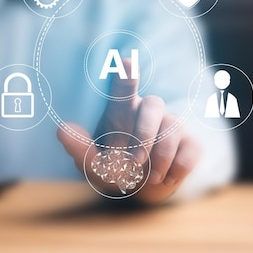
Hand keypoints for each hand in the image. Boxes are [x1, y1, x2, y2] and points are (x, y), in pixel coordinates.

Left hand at [57, 59, 201, 202]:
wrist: (140, 190)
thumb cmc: (113, 167)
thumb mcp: (94, 164)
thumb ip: (80, 148)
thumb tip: (61, 130)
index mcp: (121, 112)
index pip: (123, 88)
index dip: (126, 76)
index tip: (127, 62)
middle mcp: (147, 113)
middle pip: (154, 104)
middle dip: (145, 133)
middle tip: (134, 161)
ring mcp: (171, 127)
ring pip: (174, 127)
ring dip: (162, 156)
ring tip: (150, 178)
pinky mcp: (189, 144)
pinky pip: (192, 147)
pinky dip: (180, 166)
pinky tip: (167, 179)